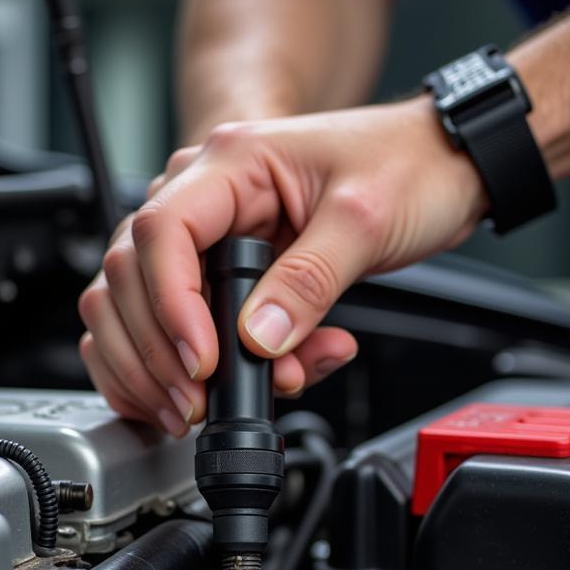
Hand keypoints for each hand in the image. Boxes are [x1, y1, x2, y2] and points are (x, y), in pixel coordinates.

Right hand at [78, 96, 486, 433]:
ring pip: (136, 306)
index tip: (203, 360)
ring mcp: (207, 236)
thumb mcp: (365, 220)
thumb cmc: (406, 167)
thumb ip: (309, 282)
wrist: (438, 165)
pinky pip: (174, 324)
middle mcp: (205, 196)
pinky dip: (183, 367)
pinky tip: (219, 391)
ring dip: (160, 367)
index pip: (163, 232)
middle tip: (197, 401)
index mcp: (232, 164)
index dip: (170, 305)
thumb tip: (258, 339)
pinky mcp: (220, 272)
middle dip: (158, 351)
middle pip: (131, 276)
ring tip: (205, 406)